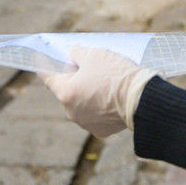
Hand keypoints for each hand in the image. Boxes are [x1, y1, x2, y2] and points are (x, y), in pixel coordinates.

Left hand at [40, 47, 157, 137]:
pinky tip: (113, 97)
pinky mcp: (102, 131)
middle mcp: (71, 112)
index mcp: (66, 93)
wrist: (143, 100)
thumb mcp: (95, 54)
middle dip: (75, 80)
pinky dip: (101, 107)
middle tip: (89, 68)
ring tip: (105, 83)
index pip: (48, 78)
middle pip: (68, 91)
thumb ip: (78, 53)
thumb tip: (73, 54)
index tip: (42, 60)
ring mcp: (86, 124)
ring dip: (89, 94)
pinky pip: (97, 115)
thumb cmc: (116, 75)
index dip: (46, 66)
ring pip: (82, 104)